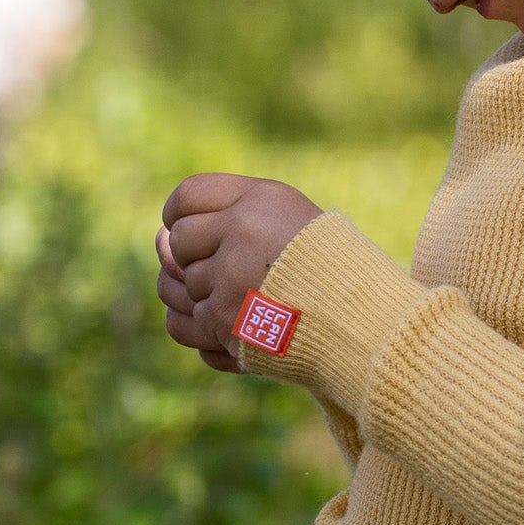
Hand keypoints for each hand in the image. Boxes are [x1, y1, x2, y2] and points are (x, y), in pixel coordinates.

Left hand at [156, 173, 321, 371]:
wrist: (366, 320)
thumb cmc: (329, 265)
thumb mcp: (289, 216)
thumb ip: (227, 214)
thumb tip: (157, 238)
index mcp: (257, 201)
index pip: (187, 197)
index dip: (179, 214)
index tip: (195, 228)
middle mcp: (238, 236)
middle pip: (178, 242)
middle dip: (197, 257)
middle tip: (237, 269)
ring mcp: (228, 284)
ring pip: (175, 286)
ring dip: (198, 293)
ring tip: (236, 297)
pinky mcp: (225, 327)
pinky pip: (179, 324)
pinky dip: (195, 325)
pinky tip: (221, 321)